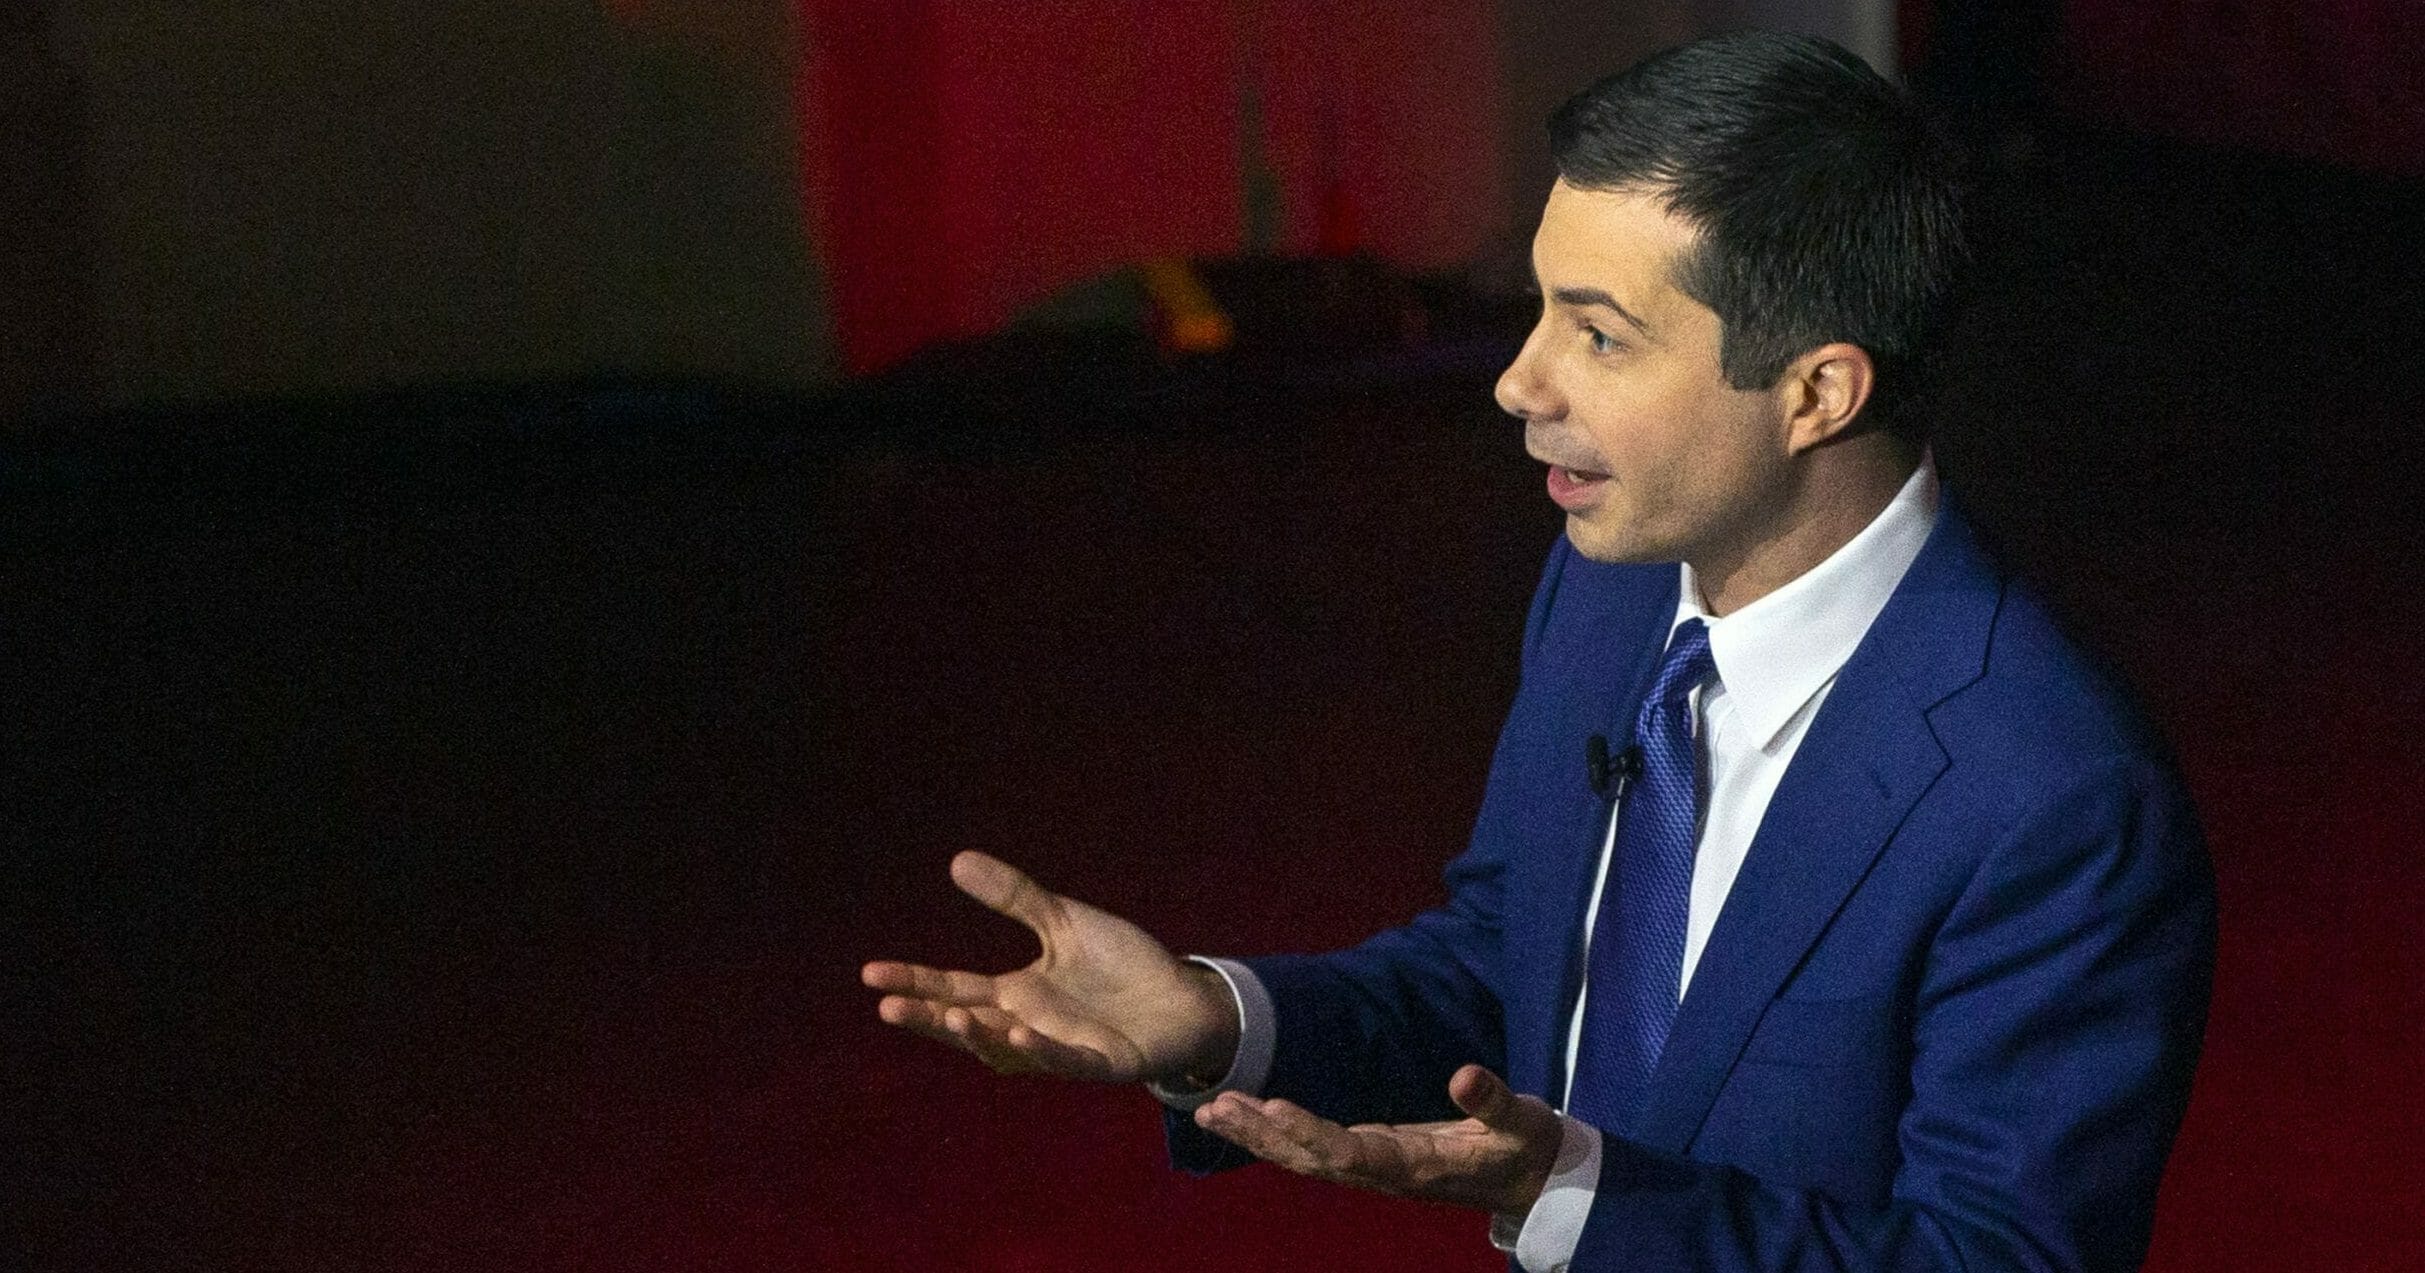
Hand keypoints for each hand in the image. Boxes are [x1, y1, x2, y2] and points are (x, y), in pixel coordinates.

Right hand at [862, 851, 1238, 1084]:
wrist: (1185, 996)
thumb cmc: (1122, 963)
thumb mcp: (1065, 922)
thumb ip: (1016, 897)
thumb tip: (956, 860)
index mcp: (1017, 993)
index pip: (954, 987)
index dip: (915, 982)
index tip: (871, 974)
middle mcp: (1029, 1025)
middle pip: (968, 1026)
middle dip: (929, 1019)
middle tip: (888, 1007)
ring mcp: (1061, 1048)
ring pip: (1007, 1050)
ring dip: (978, 1037)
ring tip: (950, 1015)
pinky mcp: (1101, 1062)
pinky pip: (1064, 1060)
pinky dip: (1039, 1049)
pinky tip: (1016, 1033)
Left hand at [1193, 1064, 1564, 1215]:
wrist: (1532, 1182)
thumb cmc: (1527, 1148)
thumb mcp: (1522, 1122)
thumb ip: (1494, 1100)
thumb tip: (1463, 1074)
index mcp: (1415, 1167)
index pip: (1353, 1155)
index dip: (1311, 1134)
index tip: (1274, 1109)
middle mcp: (1385, 1173)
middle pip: (1311, 1159)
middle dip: (1262, 1135)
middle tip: (1215, 1107)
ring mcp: (1374, 1167)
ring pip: (1304, 1157)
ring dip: (1257, 1136)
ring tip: (1209, 1111)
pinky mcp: (1372, 1156)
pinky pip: (1314, 1149)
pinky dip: (1276, 1133)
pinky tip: (1244, 1116)